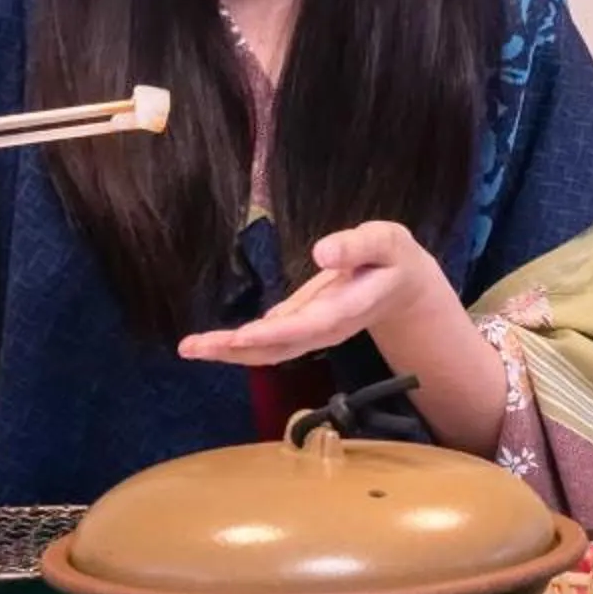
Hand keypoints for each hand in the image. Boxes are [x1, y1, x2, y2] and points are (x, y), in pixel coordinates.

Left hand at [177, 222, 459, 366]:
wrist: (402, 285)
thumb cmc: (393, 258)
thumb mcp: (386, 242)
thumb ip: (358, 246)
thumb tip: (321, 251)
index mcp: (346, 309)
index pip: (308, 326)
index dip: (275, 332)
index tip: (243, 335)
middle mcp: (325, 328)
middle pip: (278, 348)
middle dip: (235, 349)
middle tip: (193, 347)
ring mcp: (311, 332)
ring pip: (268, 350)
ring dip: (229, 351)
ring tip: (190, 347)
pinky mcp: (301, 326)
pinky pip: (267, 342)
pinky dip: (237, 345)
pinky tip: (211, 344)